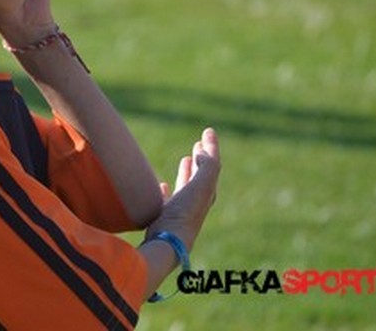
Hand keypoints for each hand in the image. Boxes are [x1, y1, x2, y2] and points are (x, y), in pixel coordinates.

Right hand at [146, 127, 220, 252]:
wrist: (168, 244)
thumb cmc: (185, 215)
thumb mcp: (201, 187)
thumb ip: (207, 167)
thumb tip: (203, 152)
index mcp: (207, 193)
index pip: (213, 166)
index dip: (211, 148)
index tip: (208, 131)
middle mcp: (197, 202)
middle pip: (203, 176)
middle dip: (202, 159)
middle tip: (199, 144)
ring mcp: (181, 210)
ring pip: (187, 186)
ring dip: (187, 171)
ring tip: (185, 159)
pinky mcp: (165, 218)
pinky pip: (168, 200)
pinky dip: (168, 189)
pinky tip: (162, 185)